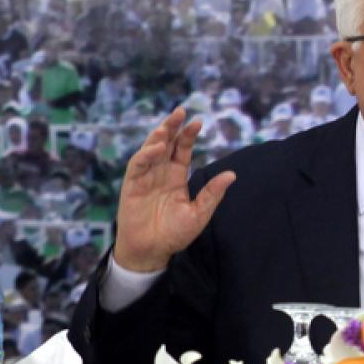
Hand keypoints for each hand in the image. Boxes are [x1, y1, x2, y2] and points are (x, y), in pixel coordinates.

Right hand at [114, 107, 235, 271]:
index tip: (198, 122)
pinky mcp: (132, 185)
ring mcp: (145, 177)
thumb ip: (212, 194)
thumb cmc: (174, 234)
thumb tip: (232, 175)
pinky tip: (157, 148)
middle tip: (181, 111)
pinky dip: (146, 155)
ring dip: (158, 137)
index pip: (182, 150)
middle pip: (167, 143)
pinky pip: (138, 165)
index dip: (188, 136)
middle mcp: (161, 173)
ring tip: (168, 127)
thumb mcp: (198, 213)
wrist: (151, 251)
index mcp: (177, 177)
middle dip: (173, 127)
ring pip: (150, 150)